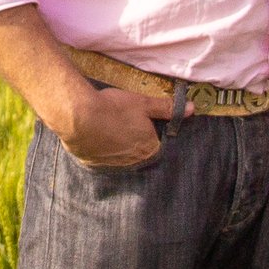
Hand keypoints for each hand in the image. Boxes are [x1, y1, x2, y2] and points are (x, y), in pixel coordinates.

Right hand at [55, 81, 169, 168]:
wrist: (78, 116)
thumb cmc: (114, 108)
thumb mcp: (143, 103)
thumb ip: (166, 108)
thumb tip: (191, 108)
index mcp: (149, 149)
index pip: (156, 145)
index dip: (151, 133)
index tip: (142, 124)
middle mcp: (132, 162)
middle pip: (137, 152)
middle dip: (133, 140)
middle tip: (124, 124)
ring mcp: (111, 165)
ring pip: (119, 156)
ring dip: (116, 146)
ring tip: (109, 128)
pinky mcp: (93, 164)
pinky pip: (101, 157)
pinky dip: (100, 148)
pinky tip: (96, 135)